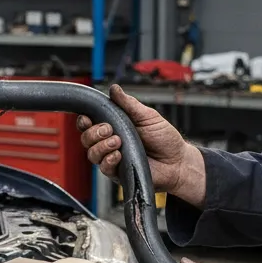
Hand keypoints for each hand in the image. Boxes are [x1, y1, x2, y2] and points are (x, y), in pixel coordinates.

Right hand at [77, 84, 205, 205]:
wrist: (177, 161)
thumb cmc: (164, 138)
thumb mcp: (147, 116)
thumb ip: (129, 104)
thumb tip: (114, 88)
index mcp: (114, 126)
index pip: (90, 123)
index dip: (84, 120)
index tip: (87, 118)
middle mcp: (110, 142)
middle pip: (86, 138)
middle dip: (94, 132)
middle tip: (109, 129)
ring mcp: (113, 158)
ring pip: (92, 154)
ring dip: (101, 146)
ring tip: (117, 142)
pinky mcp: (118, 173)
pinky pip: (104, 168)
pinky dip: (108, 160)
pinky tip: (118, 155)